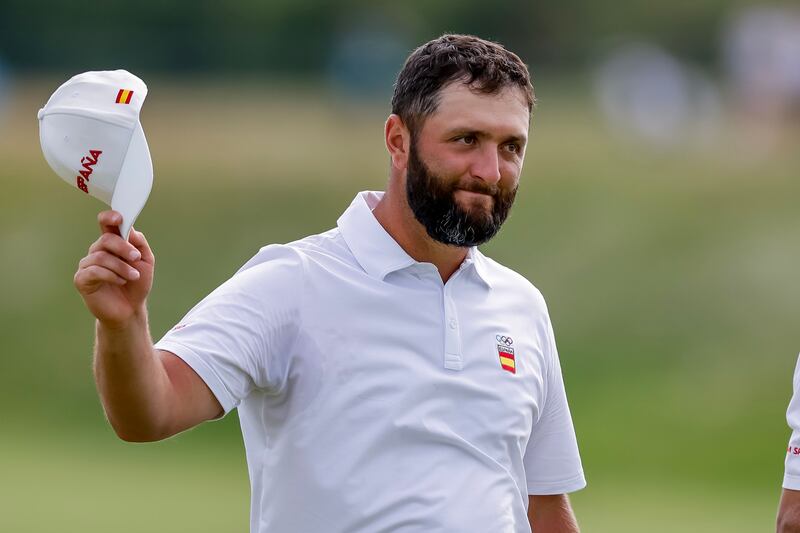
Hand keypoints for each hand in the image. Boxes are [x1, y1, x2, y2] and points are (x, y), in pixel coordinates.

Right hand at [74, 210, 154, 327]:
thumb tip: (129, 229)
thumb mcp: (145, 261)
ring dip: (121, 266)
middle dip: (124, 248)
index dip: (110, 217)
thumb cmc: (136, 283)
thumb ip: (139, 243)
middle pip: (106, 240)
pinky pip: (93, 271)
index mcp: (112, 244)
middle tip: (136, 258)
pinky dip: (111, 275)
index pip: (106, 224)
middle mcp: (97, 251)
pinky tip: (121, 282)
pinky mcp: (82, 279)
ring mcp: (87, 265)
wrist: (130, 308)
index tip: (119, 218)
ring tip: (133, 276)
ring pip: (101, 256)